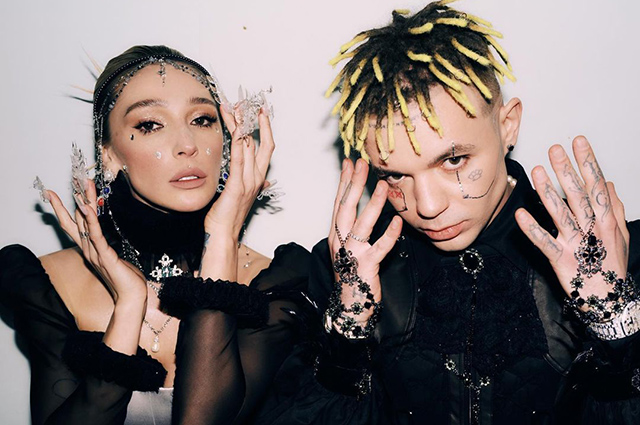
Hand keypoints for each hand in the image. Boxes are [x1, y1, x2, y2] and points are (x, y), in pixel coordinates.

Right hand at [48, 179, 146, 304]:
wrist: (130, 296)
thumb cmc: (124, 277)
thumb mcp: (112, 256)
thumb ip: (104, 245)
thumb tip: (100, 233)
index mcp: (89, 248)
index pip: (72, 224)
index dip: (63, 208)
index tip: (53, 193)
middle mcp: (88, 249)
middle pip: (75, 220)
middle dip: (72, 199)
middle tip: (68, 180)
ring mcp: (94, 252)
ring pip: (85, 223)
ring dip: (84, 202)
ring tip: (82, 185)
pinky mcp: (104, 256)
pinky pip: (96, 235)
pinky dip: (91, 221)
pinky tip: (87, 209)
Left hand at [203, 106, 273, 239]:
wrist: (224, 233)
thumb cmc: (229, 216)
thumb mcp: (243, 196)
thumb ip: (254, 184)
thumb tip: (265, 182)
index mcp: (258, 178)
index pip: (265, 147)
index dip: (264, 128)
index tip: (258, 112)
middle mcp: (257, 177)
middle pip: (259, 141)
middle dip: (254, 120)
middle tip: (247, 102)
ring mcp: (248, 181)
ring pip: (249, 146)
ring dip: (241, 125)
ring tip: (234, 108)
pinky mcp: (236, 185)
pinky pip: (239, 160)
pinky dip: (238, 144)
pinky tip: (236, 131)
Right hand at [330, 158, 402, 324]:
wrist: (350, 306)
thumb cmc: (353, 276)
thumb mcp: (349, 249)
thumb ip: (354, 229)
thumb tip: (363, 207)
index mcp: (336, 235)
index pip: (339, 202)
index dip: (344, 181)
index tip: (350, 162)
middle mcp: (340, 241)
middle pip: (345, 207)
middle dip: (354, 183)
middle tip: (362, 163)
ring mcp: (352, 254)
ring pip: (361, 224)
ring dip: (372, 203)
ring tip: (383, 185)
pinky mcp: (366, 266)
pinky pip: (379, 248)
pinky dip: (389, 235)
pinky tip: (398, 222)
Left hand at [515, 136, 628, 308]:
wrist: (610, 300)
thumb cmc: (613, 266)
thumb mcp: (620, 235)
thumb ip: (615, 208)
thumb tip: (608, 183)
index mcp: (607, 220)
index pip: (596, 185)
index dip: (587, 162)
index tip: (578, 142)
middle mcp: (593, 228)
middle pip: (578, 194)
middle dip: (566, 170)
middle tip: (554, 149)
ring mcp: (576, 244)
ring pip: (560, 213)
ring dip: (548, 191)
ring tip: (537, 170)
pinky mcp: (561, 259)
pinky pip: (544, 241)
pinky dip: (531, 228)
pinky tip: (520, 213)